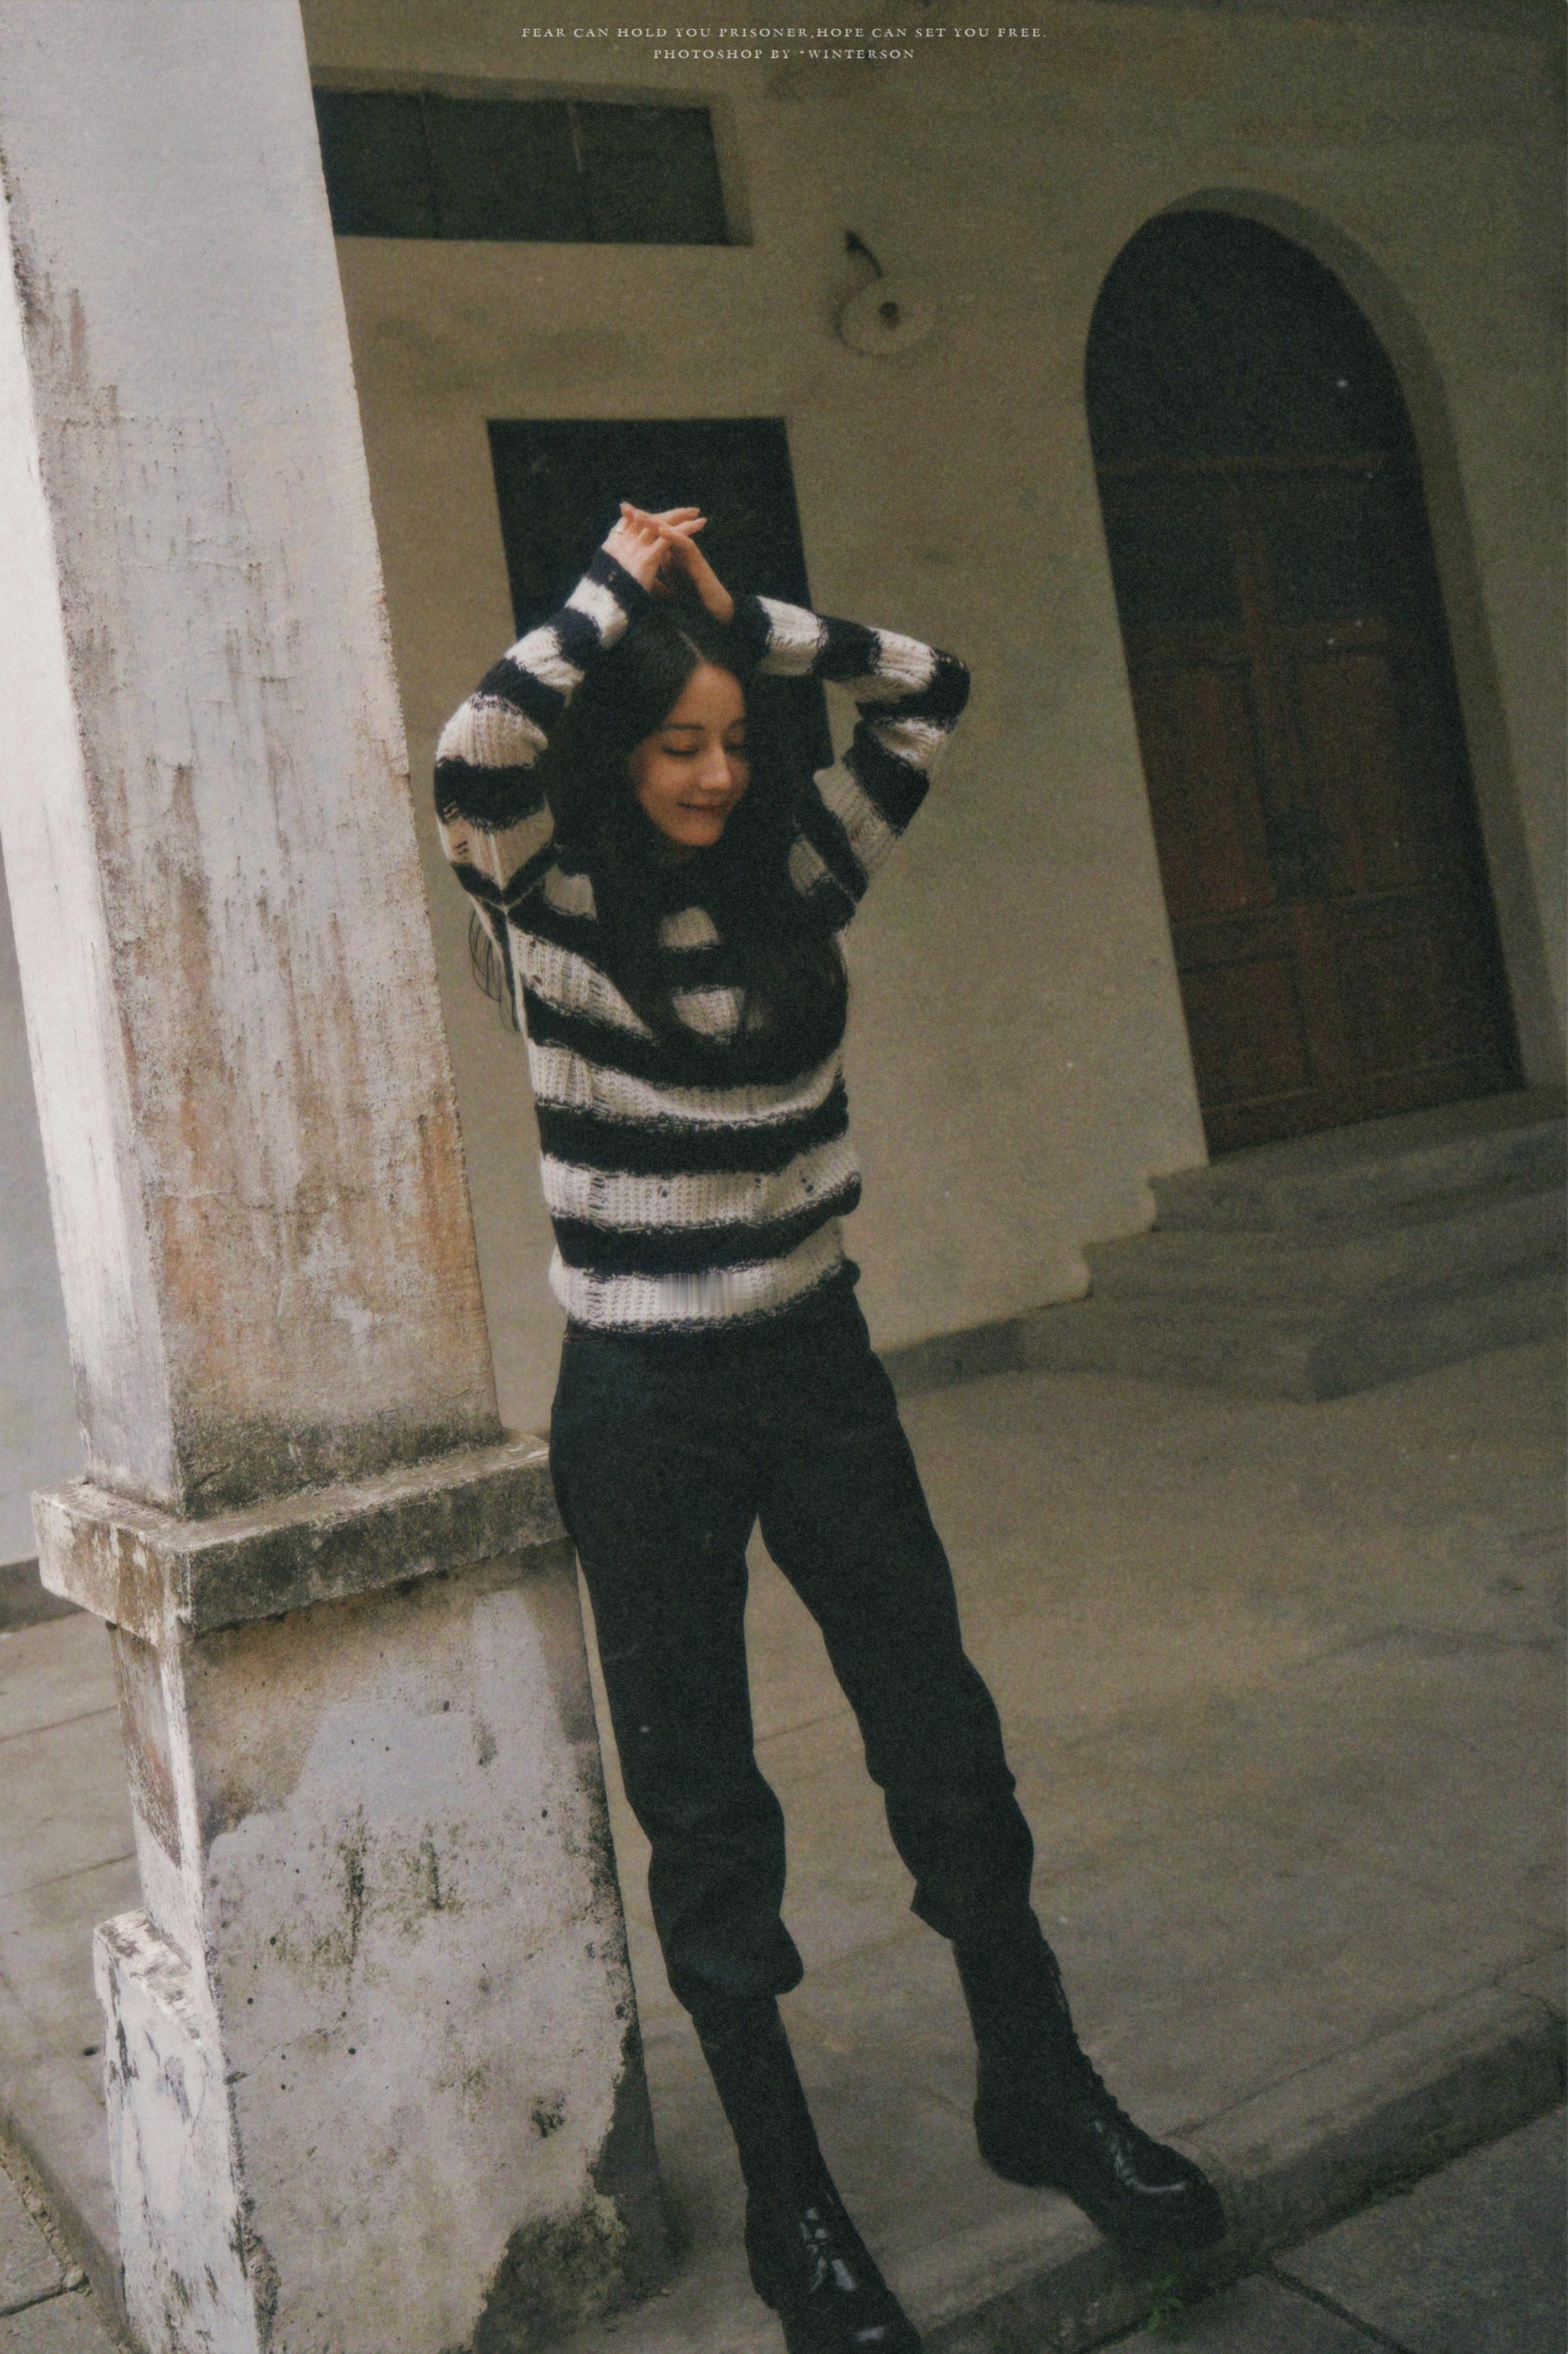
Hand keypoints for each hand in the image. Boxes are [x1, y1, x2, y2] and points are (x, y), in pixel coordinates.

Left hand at [615, 502, 735, 626]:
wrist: (709, 606)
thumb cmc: (689, 591)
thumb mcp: (663, 580)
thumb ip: (653, 570)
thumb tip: (636, 569)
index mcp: (668, 548)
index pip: (651, 531)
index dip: (637, 523)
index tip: (621, 514)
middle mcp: (678, 545)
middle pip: (659, 525)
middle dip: (642, 516)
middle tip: (625, 507)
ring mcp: (687, 550)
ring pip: (672, 530)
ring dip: (655, 521)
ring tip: (638, 515)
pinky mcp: (697, 559)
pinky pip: (685, 544)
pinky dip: (674, 536)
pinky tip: (662, 531)